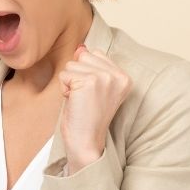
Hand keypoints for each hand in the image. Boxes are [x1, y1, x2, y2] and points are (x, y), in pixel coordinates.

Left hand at [57, 45, 131, 172]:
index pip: (95, 55)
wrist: (86, 142)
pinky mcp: (89, 82)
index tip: (93, 95)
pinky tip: (75, 103)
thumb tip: (81, 47)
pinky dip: (64, 89)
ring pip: (72, 65)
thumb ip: (91, 66)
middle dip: (77, 77)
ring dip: (70, 83)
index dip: (86, 73)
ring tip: (80, 101)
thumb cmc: (88, 118)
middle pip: (83, 57)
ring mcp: (104, 77)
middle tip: (85, 99)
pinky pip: (64, 75)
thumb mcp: (95, 88)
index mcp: (124, 77)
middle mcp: (117, 75)